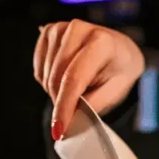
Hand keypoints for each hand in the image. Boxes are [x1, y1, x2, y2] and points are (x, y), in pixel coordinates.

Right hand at [33, 20, 144, 140]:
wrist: (119, 51)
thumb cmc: (118, 71)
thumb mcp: (114, 92)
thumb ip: (91, 106)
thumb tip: (68, 121)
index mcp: (102, 42)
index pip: (74, 78)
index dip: (64, 106)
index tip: (58, 130)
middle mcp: (78, 29)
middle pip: (56, 77)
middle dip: (61, 101)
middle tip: (75, 110)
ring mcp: (60, 28)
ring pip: (45, 75)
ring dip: (56, 91)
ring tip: (77, 88)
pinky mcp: (48, 31)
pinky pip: (39, 69)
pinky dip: (48, 81)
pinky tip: (65, 77)